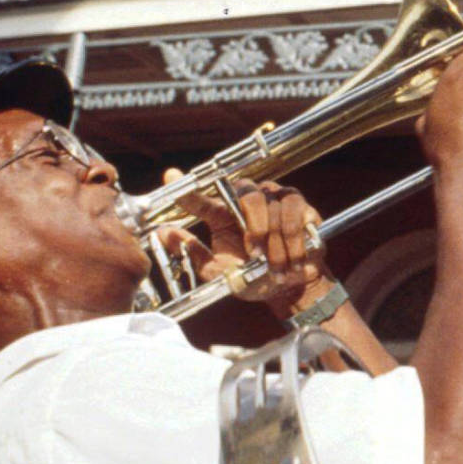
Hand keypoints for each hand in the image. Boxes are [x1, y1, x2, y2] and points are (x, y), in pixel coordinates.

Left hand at [163, 174, 325, 308]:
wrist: (290, 288)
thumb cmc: (253, 277)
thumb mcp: (220, 271)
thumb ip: (193, 252)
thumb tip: (163, 233)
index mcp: (223, 214)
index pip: (201, 197)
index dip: (187, 188)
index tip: (171, 175)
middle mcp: (246, 200)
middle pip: (246, 194)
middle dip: (254, 227)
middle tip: (256, 254)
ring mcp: (273, 198)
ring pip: (272, 208)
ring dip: (275, 244)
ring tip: (276, 267)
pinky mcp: (299, 205)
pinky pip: (293, 213)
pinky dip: (292, 240)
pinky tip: (293, 258)